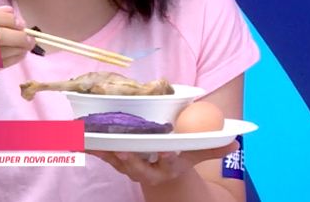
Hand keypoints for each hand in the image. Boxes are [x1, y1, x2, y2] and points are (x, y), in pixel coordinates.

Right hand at [0, 5, 33, 93]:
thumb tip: (10, 10)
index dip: (8, 18)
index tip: (20, 22)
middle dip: (18, 35)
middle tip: (28, 36)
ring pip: (2, 50)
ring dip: (20, 47)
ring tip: (27, 45)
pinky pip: (0, 63)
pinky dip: (14, 58)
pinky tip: (20, 54)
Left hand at [86, 141, 237, 185]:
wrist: (160, 172)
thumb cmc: (179, 156)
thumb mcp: (197, 153)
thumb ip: (212, 146)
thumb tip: (235, 140)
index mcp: (168, 166)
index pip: (171, 162)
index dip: (170, 157)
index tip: (169, 149)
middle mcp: (147, 170)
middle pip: (137, 164)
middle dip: (129, 157)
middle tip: (121, 147)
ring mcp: (129, 165)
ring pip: (115, 159)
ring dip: (101, 149)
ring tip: (89, 138)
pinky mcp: (115, 159)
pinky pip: (100, 153)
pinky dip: (88, 145)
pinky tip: (74, 137)